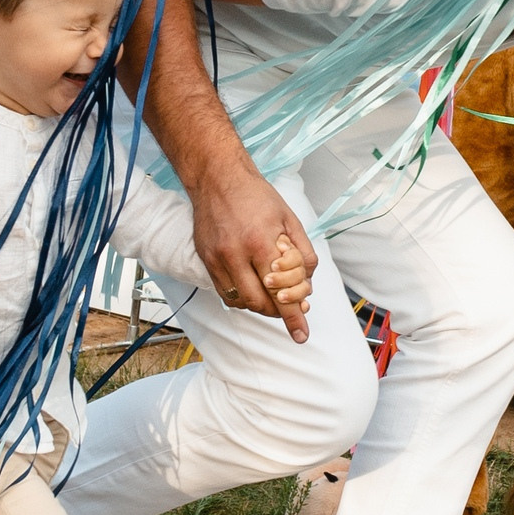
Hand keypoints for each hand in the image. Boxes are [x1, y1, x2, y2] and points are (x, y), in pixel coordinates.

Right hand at [193, 158, 317, 338]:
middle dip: (278, 310)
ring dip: (260, 305)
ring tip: (271, 293)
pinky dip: (242, 298)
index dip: (292, 316)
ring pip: (241, 301)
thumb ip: (303, 252)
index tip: (301, 335)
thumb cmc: (258, 197)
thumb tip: (308, 283)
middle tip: (288, 305)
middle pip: (260, 302)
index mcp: (261, 242)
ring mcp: (217, 259)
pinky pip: (225, 293)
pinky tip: (253, 287)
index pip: (280, 290)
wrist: (218, 179)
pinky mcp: (206, 260)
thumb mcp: (290, 219)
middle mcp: (235, 254)